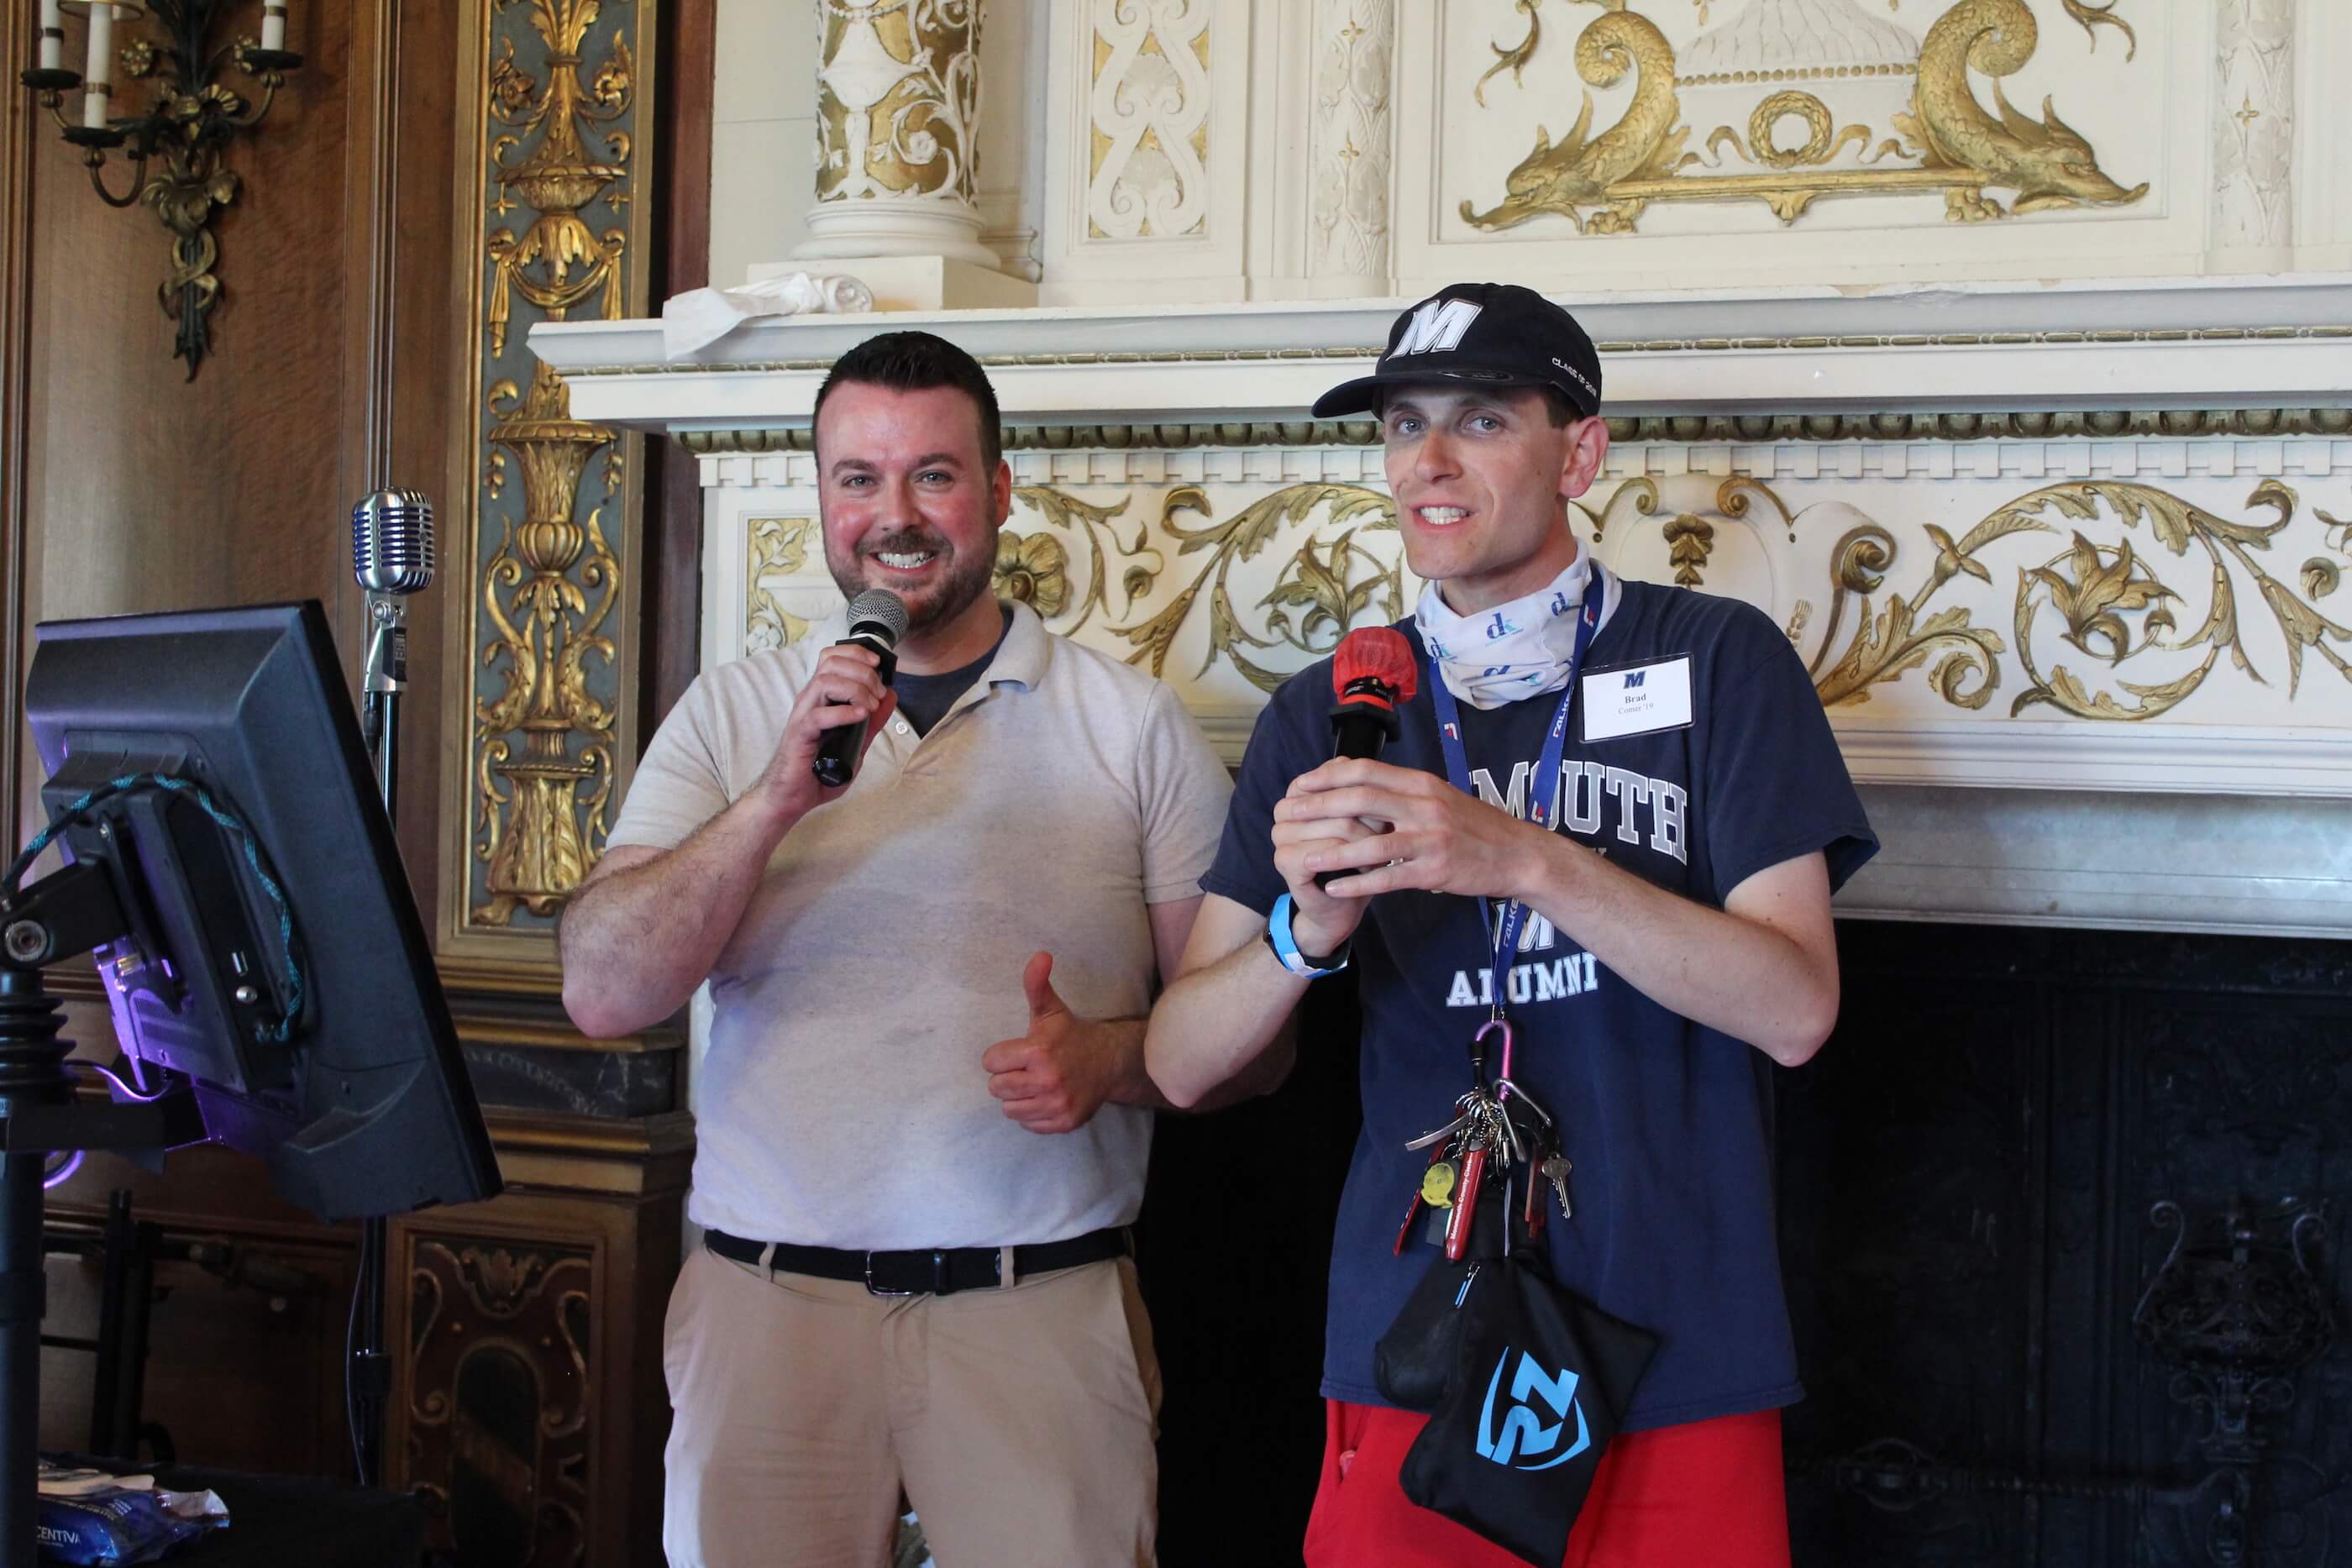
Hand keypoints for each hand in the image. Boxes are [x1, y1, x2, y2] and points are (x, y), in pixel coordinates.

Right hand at [751, 642, 898, 824]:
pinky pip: (819, 715)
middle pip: (832, 663)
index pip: (832, 657)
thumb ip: (873, 721)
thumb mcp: (856, 742)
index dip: (856, 653)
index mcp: (821, 697)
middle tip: (877, 694)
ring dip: (855, 690)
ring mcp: (803, 715)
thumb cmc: (817, 770)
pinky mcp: (799, 734)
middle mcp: (810, 701)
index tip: (877, 663)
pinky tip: (860, 717)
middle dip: (862, 672)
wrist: (793, 796)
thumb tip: (890, 697)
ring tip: (869, 708)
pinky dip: (844, 712)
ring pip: (825, 682)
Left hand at [981, 952, 1125, 1134]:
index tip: (1018, 1052)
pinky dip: (1034, 1113)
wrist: (1109, 1062)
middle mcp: (1048, 1080)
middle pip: (997, 1088)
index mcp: (1039, 1051)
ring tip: (1036, 1083)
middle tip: (1027, 1068)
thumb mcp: (1051, 1009)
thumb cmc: (1071, 1035)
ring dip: (1019, 1097)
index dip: (1001, 1056)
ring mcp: (1057, 1104)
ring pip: (1009, 1109)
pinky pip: (1028, 1123)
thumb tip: (1040, 955)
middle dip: (1008, 1077)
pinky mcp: (1064, 1122)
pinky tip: (1047, 1097)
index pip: (990, 1062)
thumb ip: (1037, 984)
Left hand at [1274, 757, 1552, 905]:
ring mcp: (1430, 839)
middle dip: (1318, 807)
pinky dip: (1359, 882)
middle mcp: (1424, 806)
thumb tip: (1358, 780)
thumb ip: (1402, 790)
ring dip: (1332, 850)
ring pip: (1371, 841)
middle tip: (1286, 814)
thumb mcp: (1439, 797)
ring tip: (1301, 856)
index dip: (1327, 776)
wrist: (1517, 854)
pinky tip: (1335, 887)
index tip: (1299, 783)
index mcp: (1422, 784)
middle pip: (1361, 800)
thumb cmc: (1473, 826)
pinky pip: (1389, 876)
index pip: (1366, 771)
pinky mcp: (1435, 870)